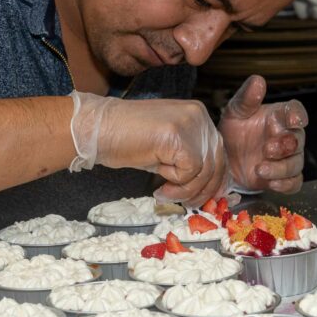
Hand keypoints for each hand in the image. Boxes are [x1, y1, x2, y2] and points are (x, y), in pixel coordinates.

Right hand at [69, 91, 227, 206]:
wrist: (98, 129)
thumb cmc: (127, 139)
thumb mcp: (167, 147)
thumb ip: (190, 158)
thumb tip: (210, 185)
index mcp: (198, 113)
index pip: (218, 151)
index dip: (214, 179)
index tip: (202, 197)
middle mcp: (199, 114)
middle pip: (216, 162)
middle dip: (202, 189)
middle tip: (185, 203)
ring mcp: (189, 123)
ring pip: (204, 171)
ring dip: (185, 190)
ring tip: (165, 192)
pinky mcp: (178, 136)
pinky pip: (189, 172)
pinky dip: (175, 183)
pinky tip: (158, 184)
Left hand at [219, 75, 307, 193]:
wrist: (224, 159)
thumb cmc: (234, 130)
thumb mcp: (235, 112)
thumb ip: (247, 98)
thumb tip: (258, 80)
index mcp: (279, 116)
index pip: (296, 111)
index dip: (297, 115)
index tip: (294, 120)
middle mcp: (287, 136)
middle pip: (297, 140)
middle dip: (285, 145)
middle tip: (268, 148)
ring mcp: (286, 158)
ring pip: (296, 163)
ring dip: (281, 167)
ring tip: (260, 168)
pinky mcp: (282, 178)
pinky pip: (294, 182)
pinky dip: (285, 184)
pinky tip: (272, 183)